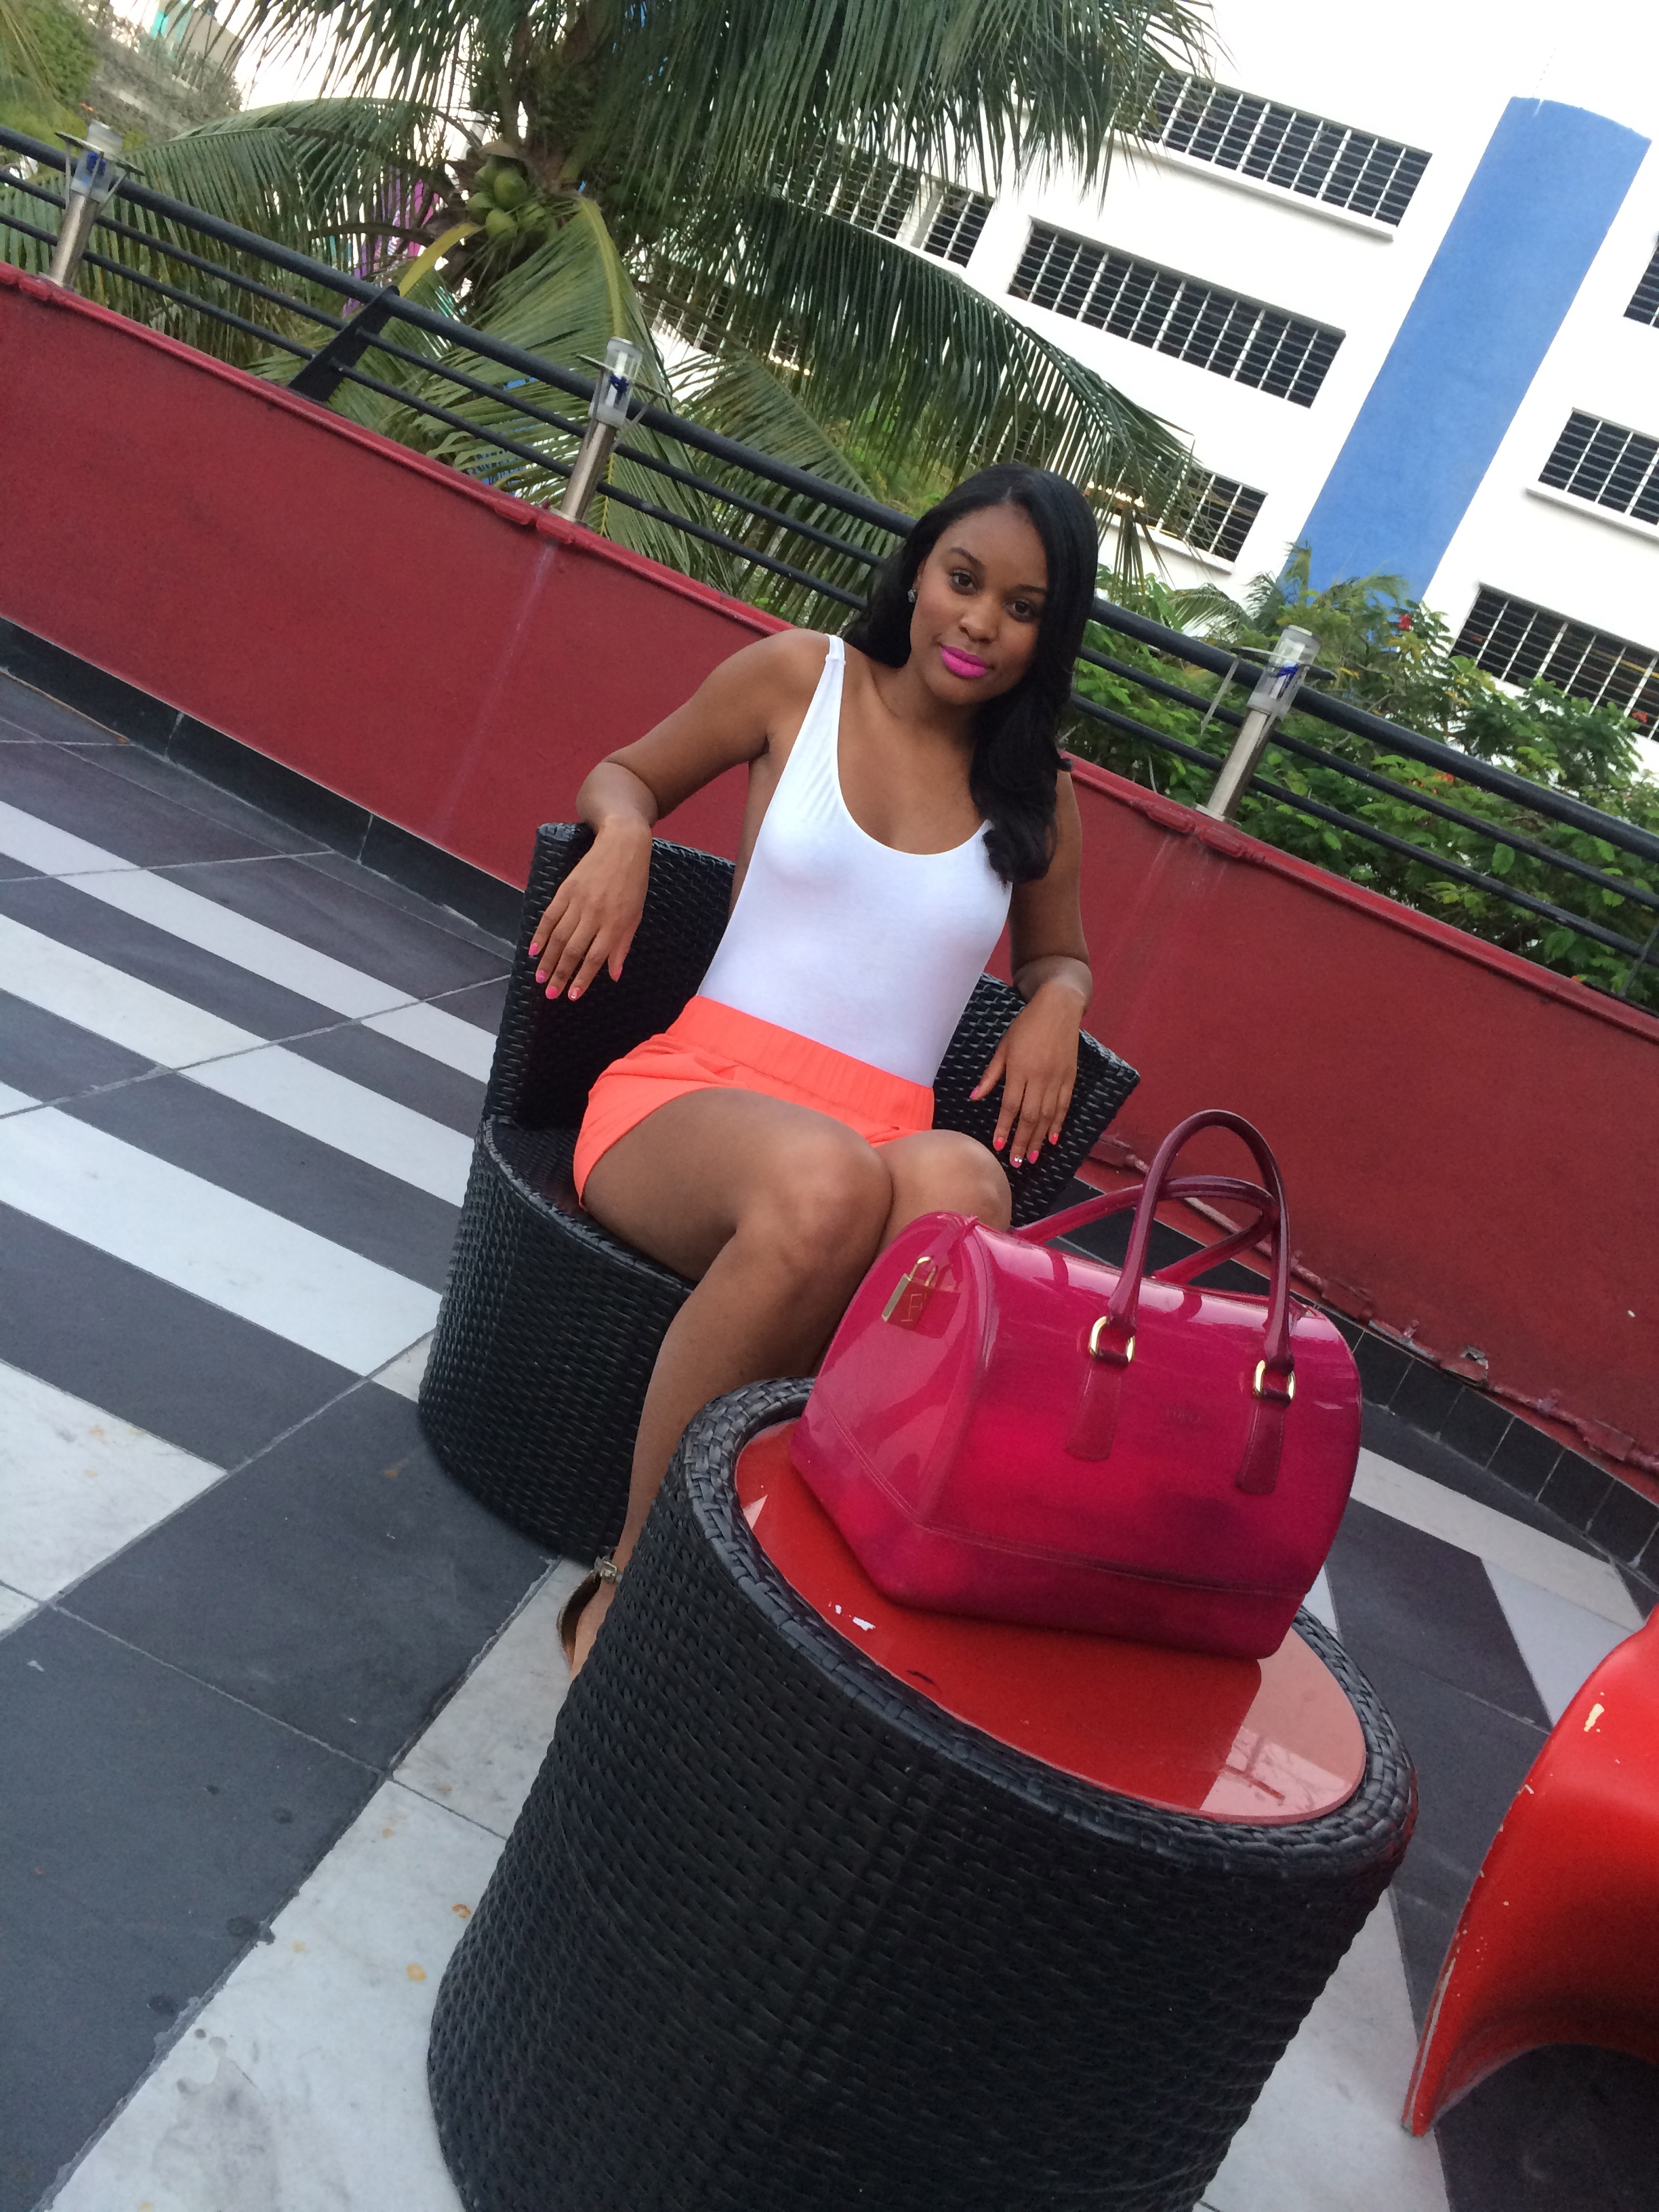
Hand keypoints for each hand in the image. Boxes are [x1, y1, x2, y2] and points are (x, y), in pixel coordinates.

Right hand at [528, 820, 650, 998]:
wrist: (621, 845)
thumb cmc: (633, 883)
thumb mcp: (635, 915)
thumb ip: (622, 946)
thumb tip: (614, 975)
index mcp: (615, 923)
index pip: (594, 958)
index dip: (582, 979)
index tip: (572, 996)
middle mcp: (595, 915)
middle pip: (573, 951)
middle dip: (560, 975)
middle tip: (549, 994)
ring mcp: (578, 902)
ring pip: (559, 937)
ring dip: (548, 960)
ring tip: (540, 978)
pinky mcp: (566, 890)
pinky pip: (550, 916)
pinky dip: (541, 934)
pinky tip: (534, 950)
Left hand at [970, 979, 1083, 1165]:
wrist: (1059, 1008)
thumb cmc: (1026, 1026)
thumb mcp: (1004, 1047)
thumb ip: (991, 1075)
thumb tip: (974, 1097)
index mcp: (1020, 1069)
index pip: (1010, 1106)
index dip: (1004, 1127)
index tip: (997, 1146)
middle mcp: (1040, 1078)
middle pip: (1030, 1117)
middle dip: (1022, 1141)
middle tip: (1016, 1162)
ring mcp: (1057, 1079)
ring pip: (1048, 1116)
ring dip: (1039, 1139)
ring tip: (1032, 1157)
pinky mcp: (1070, 1078)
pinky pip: (1064, 1106)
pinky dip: (1059, 1124)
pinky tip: (1053, 1139)